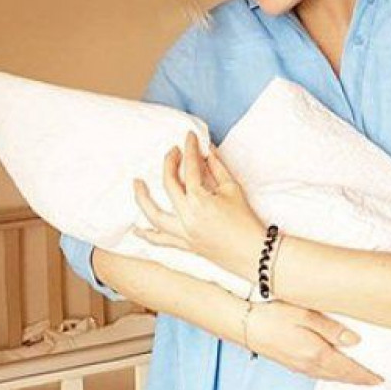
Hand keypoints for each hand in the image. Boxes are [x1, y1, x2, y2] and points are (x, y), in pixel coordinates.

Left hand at [132, 131, 264, 280]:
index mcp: (200, 200)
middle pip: (169, 184)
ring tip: (136, 184)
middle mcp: (187, 216)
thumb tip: (207, 151)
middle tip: (172, 152)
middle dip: (169, 164)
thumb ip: (217, 168)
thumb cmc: (247, 221)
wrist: (254, 252)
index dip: (189, 149)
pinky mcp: (185, 245)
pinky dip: (147, 235)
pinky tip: (136, 230)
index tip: (189, 137)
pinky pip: (160, 240)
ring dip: (142, 198)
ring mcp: (183, 233)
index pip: (190, 168)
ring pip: (154, 214)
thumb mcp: (233, 190)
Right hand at [244, 300, 383, 386]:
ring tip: (359, 375)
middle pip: (341, 376)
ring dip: (346, 378)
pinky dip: (333, 374)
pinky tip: (334, 369)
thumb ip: (332, 329)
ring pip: (330, 376)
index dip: (366, 375)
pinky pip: (319, 374)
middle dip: (359, 379)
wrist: (244, 325)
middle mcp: (310, 366)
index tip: (382, 378)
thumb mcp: (306, 314)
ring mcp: (299, 367)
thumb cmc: (274, 314)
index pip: (349, 370)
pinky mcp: (292, 365)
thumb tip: (355, 342)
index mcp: (317, 354)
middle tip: (376, 379)